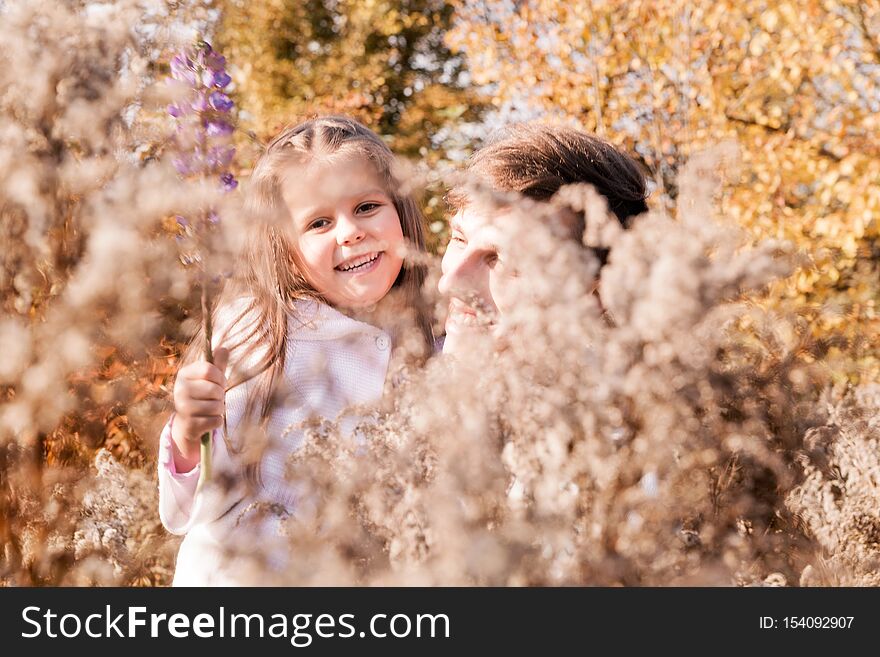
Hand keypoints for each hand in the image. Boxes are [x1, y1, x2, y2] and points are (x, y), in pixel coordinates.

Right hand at [170, 347, 228, 469]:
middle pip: (215, 389)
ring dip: (219, 409)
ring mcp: (182, 407)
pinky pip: (216, 421)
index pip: (209, 369)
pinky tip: (208, 420)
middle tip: (214, 399)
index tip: (219, 382)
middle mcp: (179, 389)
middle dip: (221, 396)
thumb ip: (217, 364)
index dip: (220, 377)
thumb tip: (224, 348)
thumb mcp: (209, 379)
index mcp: (184, 374)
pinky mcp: (189, 424)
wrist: (188, 423)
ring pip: (217, 406)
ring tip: (210, 409)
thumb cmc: (202, 396)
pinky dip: (217, 421)